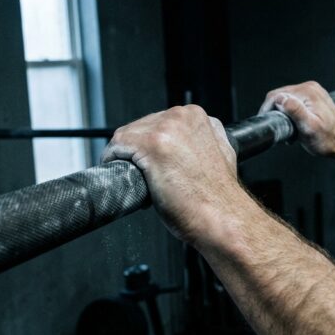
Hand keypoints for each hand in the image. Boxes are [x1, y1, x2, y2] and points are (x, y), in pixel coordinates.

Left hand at [101, 105, 250, 243]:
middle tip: (143, 175)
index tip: (148, 162)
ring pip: (127, 135)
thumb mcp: (220, 155)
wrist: (221, 217)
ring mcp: (167, 129)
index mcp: (197, 116)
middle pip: (140, 127)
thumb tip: (190, 146)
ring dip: (126, 157)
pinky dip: (113, 160)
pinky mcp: (152, 144)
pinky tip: (123, 175)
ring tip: (137, 179)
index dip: (149, 144)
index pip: (158, 122)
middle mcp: (182, 117)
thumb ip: (205, 142)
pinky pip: (118, 145)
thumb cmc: (218, 196)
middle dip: (137, 151)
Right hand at [259, 81, 334, 156]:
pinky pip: (294, 102)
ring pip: (286, 100)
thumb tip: (281, 99)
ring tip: (291, 128)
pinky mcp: (312, 98)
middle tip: (282, 128)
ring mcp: (312, 92)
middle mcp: (310, 88)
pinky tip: (296, 124)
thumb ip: (295, 111)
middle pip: (280, 96)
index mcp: (308, 92)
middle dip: (276, 113)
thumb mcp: (309, 128)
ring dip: (283, 114)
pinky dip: (290, 113)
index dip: (268, 109)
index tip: (270, 123)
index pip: (277, 95)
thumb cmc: (328, 139)